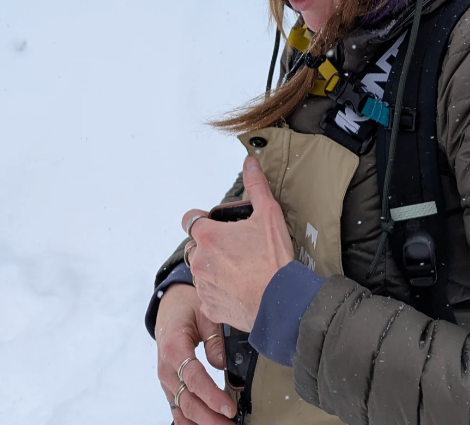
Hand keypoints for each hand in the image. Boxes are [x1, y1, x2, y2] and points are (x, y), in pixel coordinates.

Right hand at [156, 283, 235, 423]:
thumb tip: (223, 364)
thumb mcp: (205, 313)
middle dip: (210, 418)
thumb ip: (214, 338)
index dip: (212, 396)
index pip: (194, 379)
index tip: (229, 408)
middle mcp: (166, 368)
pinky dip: (190, 421)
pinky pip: (177, 409)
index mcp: (174, 348)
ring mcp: (166, 380)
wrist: (169, 306)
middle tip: (230, 424)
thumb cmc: (187, 307)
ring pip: (182, 410)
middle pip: (187, 401)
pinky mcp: (170, 386)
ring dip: (202, 423)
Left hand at [184, 154, 294, 330]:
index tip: (217, 224)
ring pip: (201, 270)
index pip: (189, 219)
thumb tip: (250, 162)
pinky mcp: (210, 307)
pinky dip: (219, 290)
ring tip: (240, 267)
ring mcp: (203, 286)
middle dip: (210, 244)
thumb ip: (255, 185)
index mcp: (209, 237)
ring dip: (214, 267)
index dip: (202, 219)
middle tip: (236, 246)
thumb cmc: (274, 259)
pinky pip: (208, 294)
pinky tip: (239, 287)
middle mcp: (200, 261)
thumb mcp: (269, 214)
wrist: (280, 302)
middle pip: (195, 245)